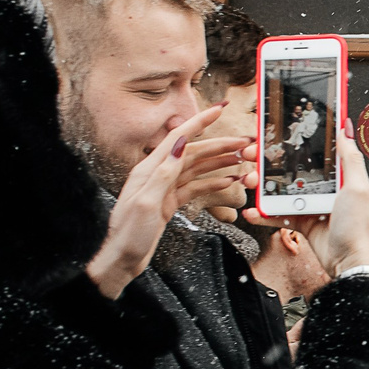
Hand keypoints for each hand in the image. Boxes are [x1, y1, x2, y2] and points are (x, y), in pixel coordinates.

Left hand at [85, 108, 249, 297]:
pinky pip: (196, 187)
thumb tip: (178, 146)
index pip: (178, 138)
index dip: (199, 122)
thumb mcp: (145, 203)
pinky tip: (229, 180)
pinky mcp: (170, 201)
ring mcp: (165, 188)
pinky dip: (213, 182)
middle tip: (244, 141)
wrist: (123, 258)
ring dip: (220, 162)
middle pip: (193, 152)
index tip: (219, 109)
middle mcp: (157, 174)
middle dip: (219, 144)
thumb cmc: (129, 234)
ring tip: (242, 158)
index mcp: (149, 170)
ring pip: (197, 168)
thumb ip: (162, 174)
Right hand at [246, 135, 368, 274]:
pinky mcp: (301, 222)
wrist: (349, 262)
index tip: (278, 130)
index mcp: (338, 176)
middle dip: (269, 161)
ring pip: (281, 190)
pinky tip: (253, 210)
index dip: (296, 140)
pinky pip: (278, 215)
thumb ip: (350, 158)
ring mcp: (311, 205)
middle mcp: (324, 188)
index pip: (315, 151)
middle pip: (291, 168)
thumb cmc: (358, 227)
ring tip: (251, 181)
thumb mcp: (357, 187)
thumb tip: (347, 129)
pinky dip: (264, 213)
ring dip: (262, 185)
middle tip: (254, 155)